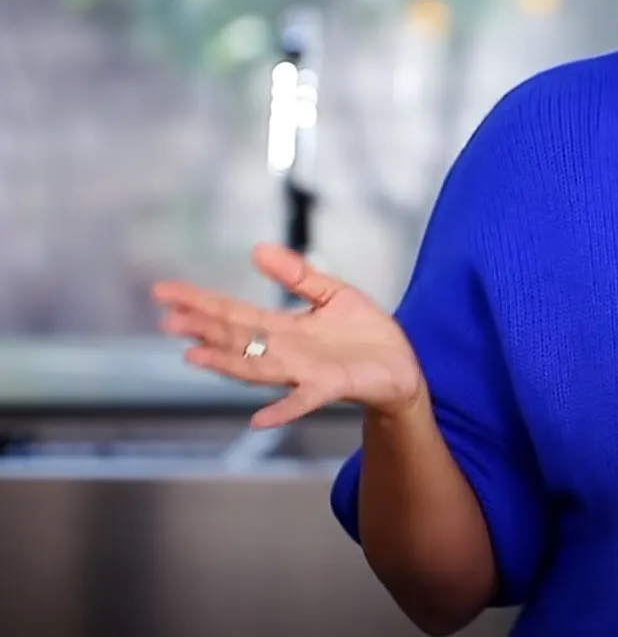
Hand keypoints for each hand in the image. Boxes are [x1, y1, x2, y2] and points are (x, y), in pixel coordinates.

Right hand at [152, 244, 424, 427]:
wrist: (401, 364)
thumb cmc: (365, 333)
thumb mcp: (332, 293)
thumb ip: (297, 274)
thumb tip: (257, 249)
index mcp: (284, 328)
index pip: (234, 313)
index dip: (200, 302)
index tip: (165, 292)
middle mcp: (286, 352)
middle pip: (238, 338)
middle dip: (203, 329)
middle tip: (167, 321)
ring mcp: (305, 372)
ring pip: (259, 367)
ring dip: (228, 364)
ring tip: (196, 356)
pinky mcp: (331, 386)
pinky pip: (303, 401)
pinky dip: (284, 409)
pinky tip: (259, 419)